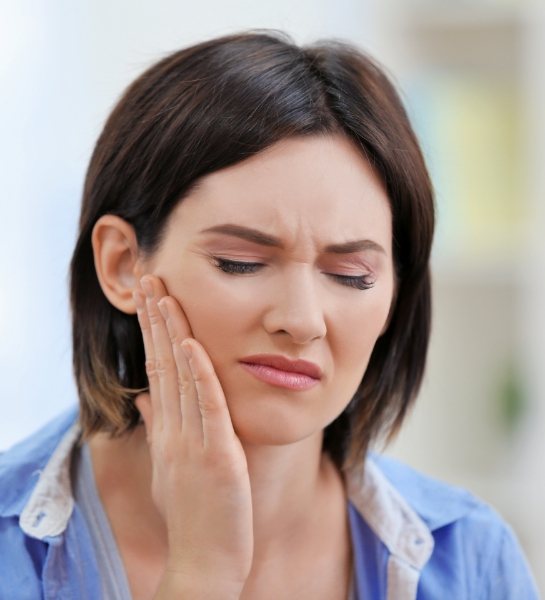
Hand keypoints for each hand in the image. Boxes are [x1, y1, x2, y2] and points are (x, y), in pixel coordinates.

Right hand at [133, 275, 252, 594]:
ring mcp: (192, 442)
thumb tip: (144, 396)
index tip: (150, 298)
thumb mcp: (169, 466)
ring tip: (165, 295)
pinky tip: (194, 345)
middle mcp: (174, 430)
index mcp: (167, 430)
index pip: (156, 369)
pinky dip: (200, 375)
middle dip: (155, 319)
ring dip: (174, 334)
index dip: (152, 331)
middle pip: (162, 363)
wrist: (205, 562)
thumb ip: (159, 427)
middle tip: (150, 277)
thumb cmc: (193, 513)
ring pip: (181, 378)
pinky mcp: (217, 456)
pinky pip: (207, 409)